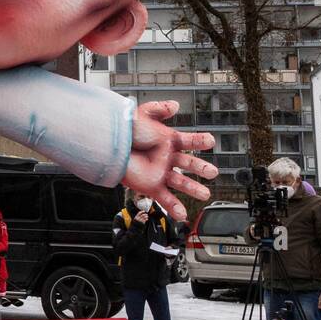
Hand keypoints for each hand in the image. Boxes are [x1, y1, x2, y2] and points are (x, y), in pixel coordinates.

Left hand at [122, 100, 217, 222]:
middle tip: (212, 172)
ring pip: (180, 183)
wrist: (108, 146)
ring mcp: (159, 173)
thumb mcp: (143, 115)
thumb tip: (175, 105)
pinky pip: (164, 198)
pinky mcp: (150, 186)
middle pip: (188, 164)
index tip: (210, 141)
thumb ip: (159, 109)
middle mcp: (165, 158)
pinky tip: (183, 215)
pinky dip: (174, 208)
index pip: (188, 141)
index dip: (199, 141)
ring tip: (205, 195)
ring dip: (193, 189)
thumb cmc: (123, 130)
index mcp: (166, 141)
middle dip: (201, 168)